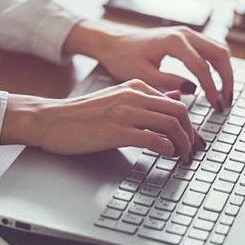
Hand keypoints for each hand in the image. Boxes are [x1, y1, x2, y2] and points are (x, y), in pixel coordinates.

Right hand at [0, 80, 202, 160]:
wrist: (51, 120)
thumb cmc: (82, 114)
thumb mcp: (117, 99)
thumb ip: (146, 99)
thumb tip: (176, 97)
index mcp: (135, 86)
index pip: (176, 102)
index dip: (190, 124)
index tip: (192, 140)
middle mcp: (133, 96)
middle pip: (180, 112)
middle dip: (192, 135)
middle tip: (193, 151)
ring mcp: (125, 113)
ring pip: (171, 124)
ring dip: (183, 144)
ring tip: (182, 157)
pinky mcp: (116, 131)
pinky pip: (153, 139)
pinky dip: (167, 149)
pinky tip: (167, 156)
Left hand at [64, 20, 232, 110]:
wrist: (113, 42)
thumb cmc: (123, 58)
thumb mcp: (143, 75)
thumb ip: (168, 82)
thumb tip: (193, 90)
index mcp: (173, 41)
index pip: (202, 67)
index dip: (211, 88)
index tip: (216, 106)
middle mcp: (184, 33)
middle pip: (219, 54)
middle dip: (226, 79)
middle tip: (226, 102)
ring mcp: (187, 33)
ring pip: (219, 49)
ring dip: (225, 72)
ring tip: (224, 95)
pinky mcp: (186, 38)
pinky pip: (211, 49)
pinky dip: (217, 65)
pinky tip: (215, 83)